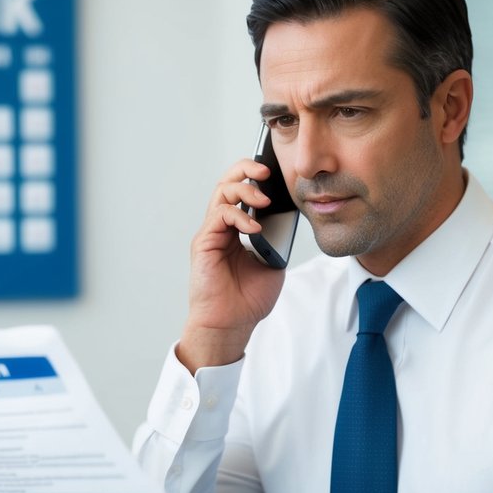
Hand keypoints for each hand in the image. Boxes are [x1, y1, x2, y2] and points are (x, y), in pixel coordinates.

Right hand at [177, 160, 287, 372]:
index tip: (275, 173)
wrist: (232, 323)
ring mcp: (211, 233)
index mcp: (237, 229)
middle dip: (246, 169)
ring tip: (263, 200)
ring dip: (245, 190)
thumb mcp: (273, 263)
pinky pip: (219, 216)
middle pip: (227, 182)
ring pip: (221, 193)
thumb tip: (287, 219)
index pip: (242, 191)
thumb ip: (276, 239)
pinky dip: (238, 216)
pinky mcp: (204, 242)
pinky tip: (253, 228)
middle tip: (265, 170)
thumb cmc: (248, 299)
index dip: (255, 176)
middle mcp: (221, 227)